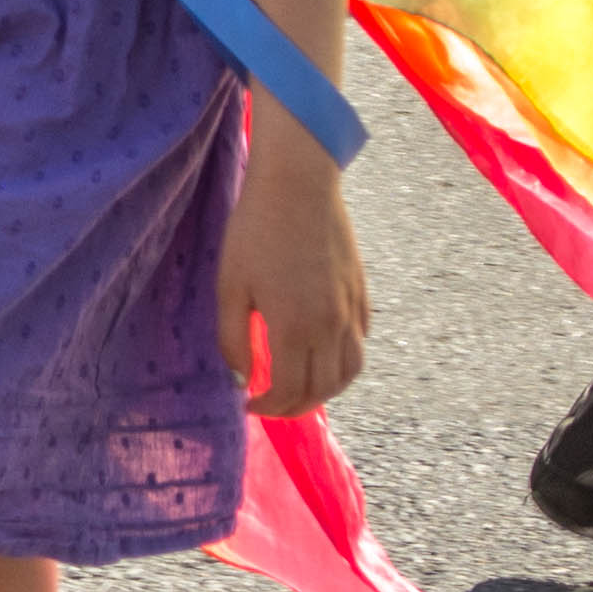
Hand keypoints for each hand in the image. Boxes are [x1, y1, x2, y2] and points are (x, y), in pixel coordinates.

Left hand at [219, 150, 368, 416]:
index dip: (267, 408)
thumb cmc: (256, 230)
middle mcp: (330, 327)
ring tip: (299, 387)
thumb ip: (233, 339)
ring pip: (350, 372)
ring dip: (325, 390)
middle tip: (270, 403)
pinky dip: (343, 362)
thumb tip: (241, 379)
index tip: (247, 403)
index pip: (289, 392)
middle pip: (322, 390)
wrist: (298, 184)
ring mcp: (350, 310)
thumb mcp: (231, 285)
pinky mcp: (361, 292)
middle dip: (294, 407)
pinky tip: (321, 353)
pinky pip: (360, 342)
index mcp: (295, 329)